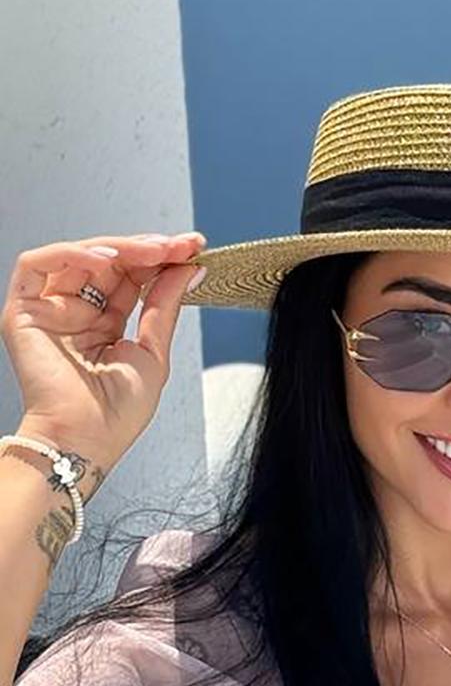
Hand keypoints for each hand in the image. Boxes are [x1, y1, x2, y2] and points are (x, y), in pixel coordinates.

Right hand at [1, 230, 206, 478]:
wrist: (85, 440)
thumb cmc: (115, 415)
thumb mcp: (153, 352)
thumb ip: (165, 305)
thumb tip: (188, 267)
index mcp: (104, 325)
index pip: (130, 278)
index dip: (159, 260)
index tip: (192, 248)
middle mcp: (74, 313)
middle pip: (107, 263)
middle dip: (146, 248)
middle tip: (180, 245)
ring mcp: (48, 310)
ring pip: (78, 257)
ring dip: (119, 248)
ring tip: (154, 251)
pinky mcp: (22, 311)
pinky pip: (38, 264)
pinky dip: (72, 254)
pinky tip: (108, 261)